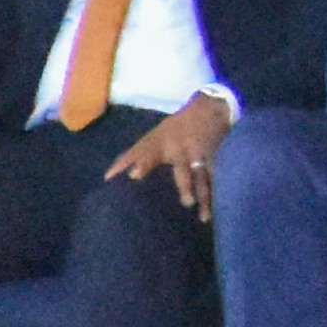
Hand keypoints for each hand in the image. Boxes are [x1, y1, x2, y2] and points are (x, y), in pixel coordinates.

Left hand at [108, 95, 234, 214]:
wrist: (210, 109)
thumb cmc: (173, 129)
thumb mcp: (151, 138)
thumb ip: (130, 157)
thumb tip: (107, 178)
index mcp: (163, 144)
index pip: (150, 154)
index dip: (144, 164)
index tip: (134, 176)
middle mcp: (183, 150)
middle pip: (184, 170)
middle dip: (186, 186)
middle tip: (186, 203)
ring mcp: (203, 156)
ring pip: (204, 179)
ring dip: (205, 197)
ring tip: (203, 217)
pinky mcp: (218, 161)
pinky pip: (217, 180)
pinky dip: (218, 196)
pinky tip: (219, 211)